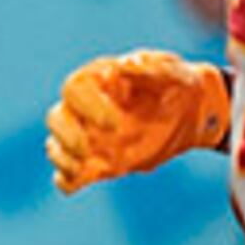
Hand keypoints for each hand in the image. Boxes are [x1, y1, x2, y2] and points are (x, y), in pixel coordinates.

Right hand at [47, 51, 230, 193]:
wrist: (188, 114)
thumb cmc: (177, 84)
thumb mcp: (172, 71)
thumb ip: (151, 66)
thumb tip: (128, 63)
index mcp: (99, 81)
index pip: (75, 89)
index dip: (87, 107)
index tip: (114, 124)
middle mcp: (86, 109)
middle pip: (57, 118)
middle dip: (67, 136)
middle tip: (88, 149)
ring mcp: (88, 137)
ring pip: (55, 146)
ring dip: (63, 158)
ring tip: (82, 168)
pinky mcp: (94, 164)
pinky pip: (67, 175)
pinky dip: (67, 181)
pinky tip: (81, 181)